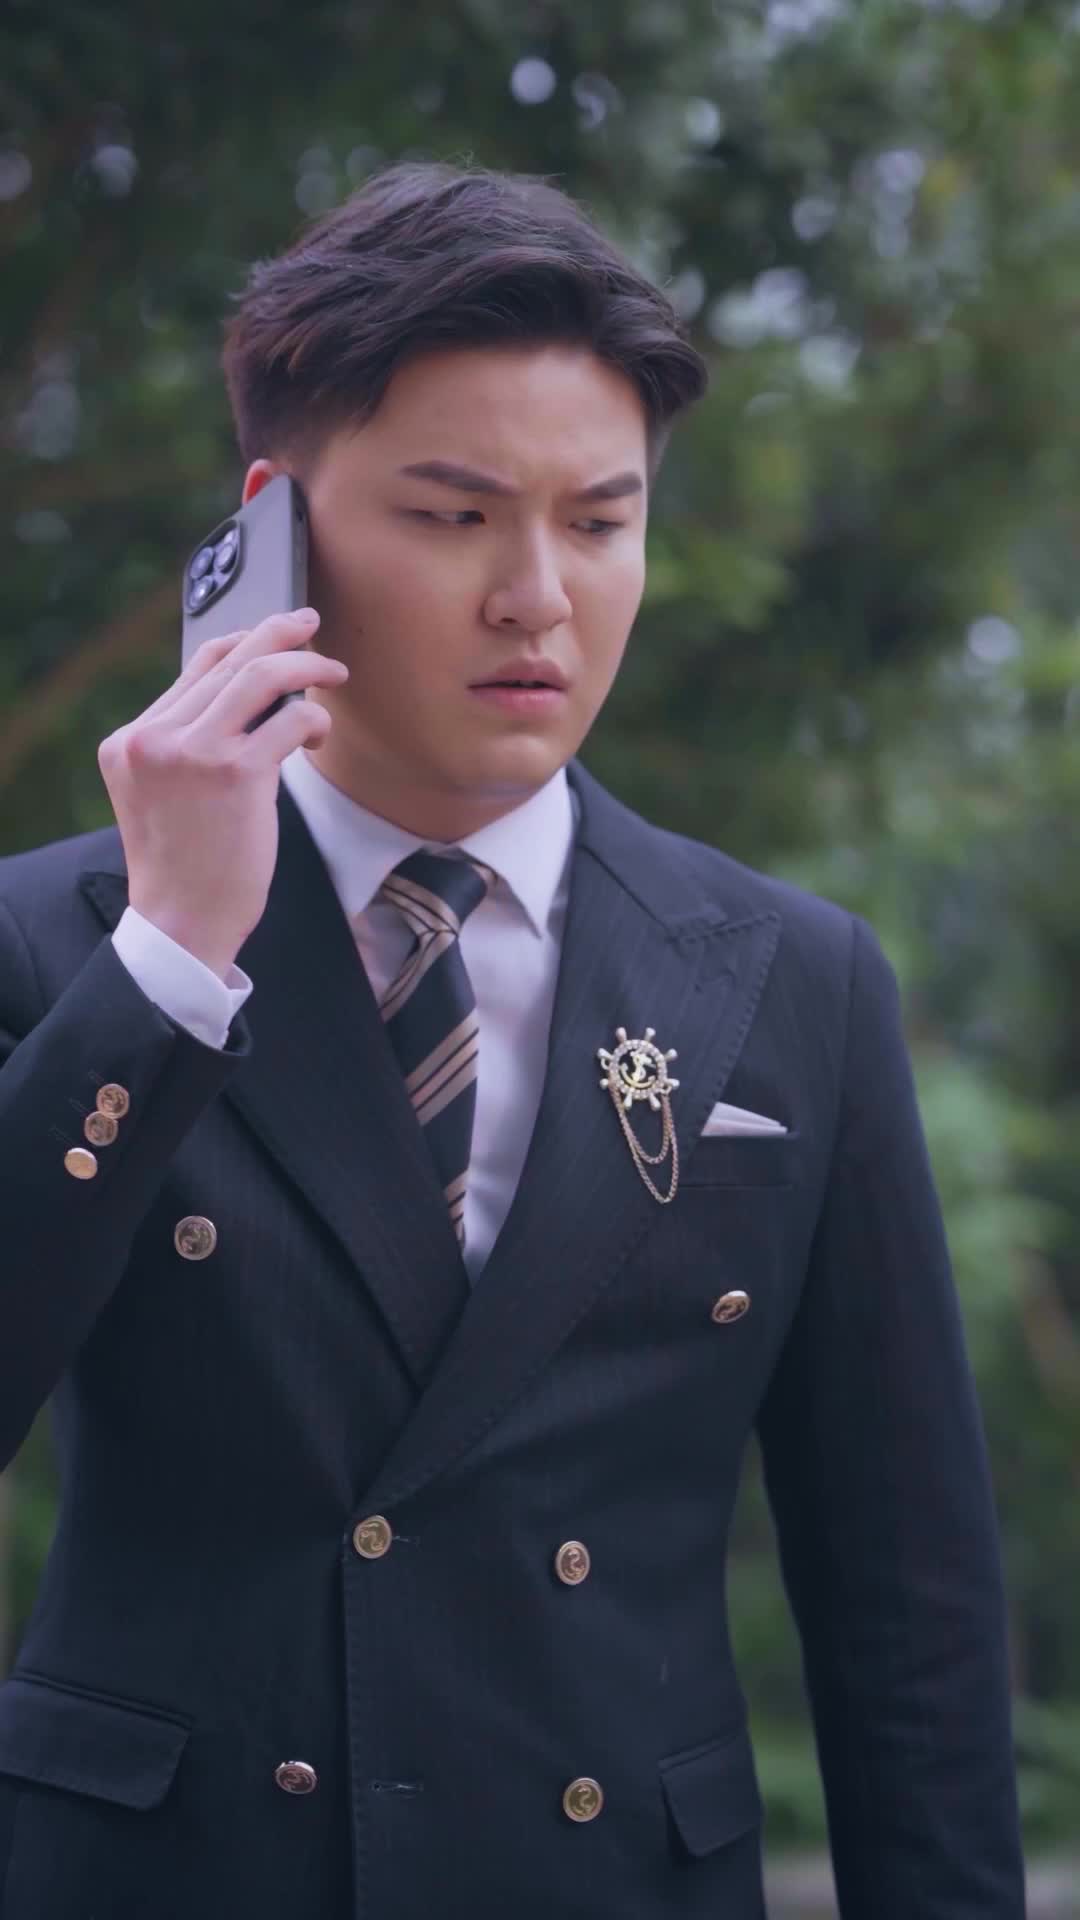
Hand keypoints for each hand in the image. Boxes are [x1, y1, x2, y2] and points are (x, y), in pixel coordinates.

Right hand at [97, 608, 347, 979]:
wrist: (183, 923)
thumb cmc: (186, 865)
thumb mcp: (161, 795)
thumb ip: (185, 744)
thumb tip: (248, 692)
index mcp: (128, 741)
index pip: (194, 668)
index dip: (242, 642)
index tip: (276, 633)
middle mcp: (153, 739)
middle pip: (228, 660)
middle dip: (280, 636)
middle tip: (312, 625)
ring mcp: (192, 753)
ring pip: (261, 676)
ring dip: (306, 666)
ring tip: (334, 673)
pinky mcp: (236, 774)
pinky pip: (289, 720)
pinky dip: (312, 719)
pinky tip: (318, 733)